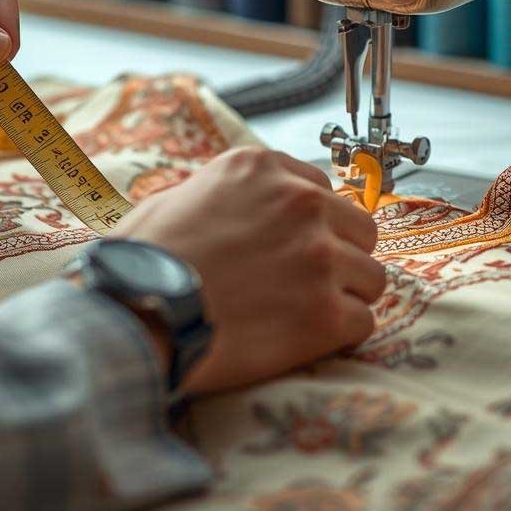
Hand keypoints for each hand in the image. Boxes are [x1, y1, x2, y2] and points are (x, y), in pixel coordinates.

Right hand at [116, 147, 382, 394]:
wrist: (138, 313)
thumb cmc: (143, 260)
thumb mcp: (175, 198)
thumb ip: (224, 196)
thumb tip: (234, 211)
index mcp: (261, 169)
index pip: (320, 189)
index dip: (309, 224)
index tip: (292, 246)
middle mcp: (300, 204)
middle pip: (359, 229)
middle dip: (340, 256)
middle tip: (306, 284)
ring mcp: (319, 258)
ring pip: (371, 277)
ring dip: (345, 297)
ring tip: (305, 316)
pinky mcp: (325, 313)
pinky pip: (362, 322)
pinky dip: (339, 335)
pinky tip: (306, 341)